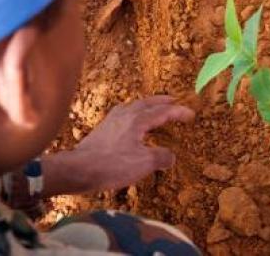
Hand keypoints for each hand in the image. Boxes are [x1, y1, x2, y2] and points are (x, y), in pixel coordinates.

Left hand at [41, 95, 194, 196]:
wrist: (78, 169)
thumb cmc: (112, 165)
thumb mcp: (143, 163)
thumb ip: (160, 157)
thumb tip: (170, 156)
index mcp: (137, 120)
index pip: (163, 112)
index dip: (178, 112)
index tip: (191, 114)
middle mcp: (124, 115)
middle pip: (146, 103)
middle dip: (161, 101)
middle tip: (173, 99)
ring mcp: (111, 121)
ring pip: (132, 106)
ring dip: (146, 105)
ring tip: (152, 108)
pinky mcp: (102, 130)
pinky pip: (122, 114)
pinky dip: (133, 114)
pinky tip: (129, 123)